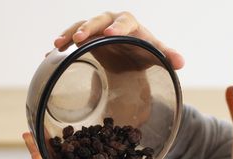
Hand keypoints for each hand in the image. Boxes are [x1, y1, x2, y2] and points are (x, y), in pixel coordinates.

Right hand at [54, 11, 184, 69]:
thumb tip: (181, 62)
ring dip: (69, 34)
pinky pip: (71, 38)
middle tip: (78, 39)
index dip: (117, 27)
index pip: (125, 22)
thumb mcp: (155, 55)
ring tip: (58, 45)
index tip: (110, 35)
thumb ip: (166, 56)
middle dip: (88, 28)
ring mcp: (96, 29)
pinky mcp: (86, 38)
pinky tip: (51, 56)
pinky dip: (62, 46)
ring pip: (80, 26)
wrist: (131, 58)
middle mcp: (111, 22)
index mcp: (130, 24)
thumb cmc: (145, 53)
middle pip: (98, 20)